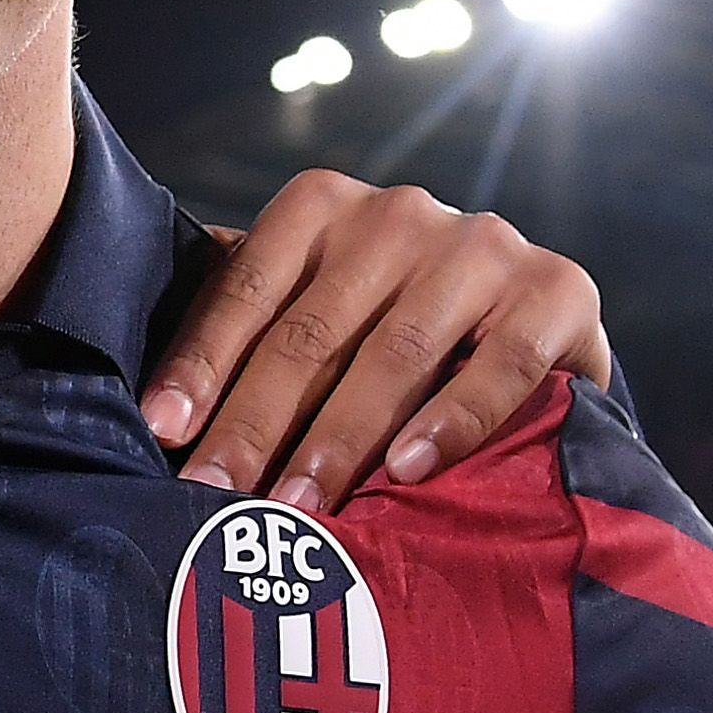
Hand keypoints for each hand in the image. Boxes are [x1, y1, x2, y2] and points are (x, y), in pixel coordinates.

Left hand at [144, 173, 612, 507]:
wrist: (534, 326)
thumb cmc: (391, 331)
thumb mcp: (318, 314)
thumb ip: (252, 333)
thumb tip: (154, 414)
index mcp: (323, 206)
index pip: (246, 287)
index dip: (201, 363)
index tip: (161, 432)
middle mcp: (400, 213)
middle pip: (311, 330)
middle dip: (256, 422)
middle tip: (215, 495)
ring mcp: (482, 246)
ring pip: (397, 352)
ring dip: (341, 438)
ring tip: (297, 506)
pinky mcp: (558, 289)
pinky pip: (500, 365)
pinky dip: (452, 422)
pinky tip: (408, 472)